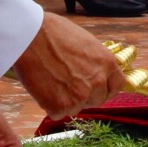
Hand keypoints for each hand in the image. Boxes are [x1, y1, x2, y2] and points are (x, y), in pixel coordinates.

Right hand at [12, 13, 126, 120]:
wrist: (31, 36)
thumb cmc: (55, 33)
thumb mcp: (87, 43)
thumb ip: (95, 62)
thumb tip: (96, 73)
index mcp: (107, 63)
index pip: (117, 85)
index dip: (106, 88)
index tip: (98, 89)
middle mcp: (98, 82)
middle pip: (98, 100)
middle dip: (85, 96)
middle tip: (68, 86)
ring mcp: (80, 96)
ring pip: (77, 108)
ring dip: (67, 101)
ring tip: (52, 83)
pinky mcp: (60, 106)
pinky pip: (58, 113)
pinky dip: (50, 105)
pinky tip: (43, 89)